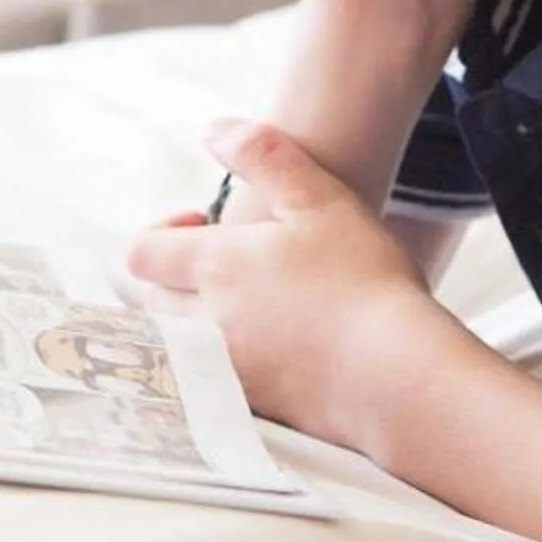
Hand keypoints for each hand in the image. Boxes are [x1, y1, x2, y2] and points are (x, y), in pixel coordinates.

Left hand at [126, 117, 451, 451]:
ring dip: (190, 320)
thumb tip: (214, 131)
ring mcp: (225, 372)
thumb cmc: (365, 281)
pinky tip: (267, 352)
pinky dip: (216, 366)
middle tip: (222, 264)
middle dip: (170, 277)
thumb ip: (263, 155)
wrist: (401, 377)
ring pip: (173, 344)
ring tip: (244, 307)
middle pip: (149, 301)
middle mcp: (205, 323)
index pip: (140, 251)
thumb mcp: (319, 197)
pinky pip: (207, 385)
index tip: (202, 224)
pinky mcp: (252, 409)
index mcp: (214, 268)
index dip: (161, 231)